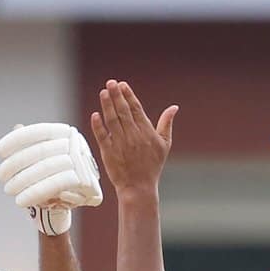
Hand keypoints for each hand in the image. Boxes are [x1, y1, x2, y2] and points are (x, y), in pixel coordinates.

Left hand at [0, 122, 101, 235]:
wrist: (70, 202)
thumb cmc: (51, 177)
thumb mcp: (39, 159)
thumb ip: (30, 144)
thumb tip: (17, 127)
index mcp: (67, 133)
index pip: (40, 132)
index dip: (17, 140)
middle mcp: (79, 145)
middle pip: (42, 151)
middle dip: (16, 164)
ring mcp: (85, 165)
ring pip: (49, 168)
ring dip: (24, 181)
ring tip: (8, 189)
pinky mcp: (88, 185)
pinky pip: (59, 186)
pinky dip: (38, 191)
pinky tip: (23, 199)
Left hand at [89, 80, 176, 198]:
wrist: (139, 187)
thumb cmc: (152, 166)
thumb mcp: (164, 145)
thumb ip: (166, 124)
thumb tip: (174, 108)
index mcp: (146, 132)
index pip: (136, 109)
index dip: (128, 95)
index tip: (122, 85)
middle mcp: (133, 136)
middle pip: (123, 111)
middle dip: (116, 95)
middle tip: (110, 83)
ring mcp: (120, 144)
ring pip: (112, 120)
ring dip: (107, 105)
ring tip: (103, 93)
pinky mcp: (109, 152)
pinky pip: (102, 136)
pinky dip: (98, 125)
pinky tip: (96, 115)